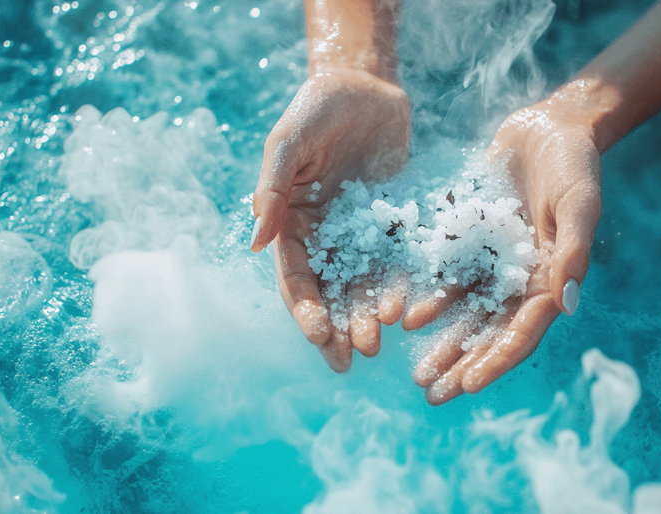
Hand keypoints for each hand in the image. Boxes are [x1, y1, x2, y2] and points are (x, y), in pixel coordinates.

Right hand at [250, 68, 410, 371]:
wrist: (365, 87)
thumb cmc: (317, 108)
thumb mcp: (288, 142)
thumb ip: (273, 188)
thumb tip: (255, 242)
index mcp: (292, 223)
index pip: (294, 277)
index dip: (305, 310)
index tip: (319, 336)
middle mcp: (324, 236)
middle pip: (328, 293)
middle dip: (336, 328)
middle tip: (349, 361)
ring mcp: (358, 233)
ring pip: (361, 286)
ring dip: (366, 318)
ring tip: (376, 347)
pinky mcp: (391, 224)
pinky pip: (395, 262)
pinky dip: (398, 288)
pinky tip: (405, 311)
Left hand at [410, 97, 602, 404]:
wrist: (549, 126)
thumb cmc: (574, 163)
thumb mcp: (578, 203)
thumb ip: (572, 250)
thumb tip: (564, 305)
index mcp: (551, 278)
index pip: (523, 330)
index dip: (497, 358)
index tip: (469, 384)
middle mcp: (522, 278)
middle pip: (490, 331)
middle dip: (462, 364)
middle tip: (432, 394)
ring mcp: (495, 262)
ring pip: (466, 312)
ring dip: (443, 343)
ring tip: (417, 372)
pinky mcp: (472, 240)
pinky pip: (448, 276)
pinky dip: (430, 297)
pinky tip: (407, 317)